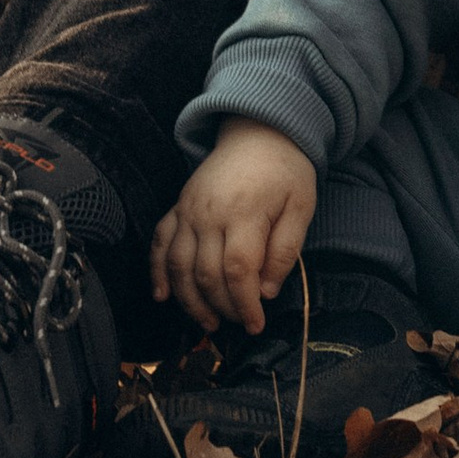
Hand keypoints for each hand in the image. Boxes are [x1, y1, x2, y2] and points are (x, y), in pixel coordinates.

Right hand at [149, 119, 317, 335]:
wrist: (258, 133)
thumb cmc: (285, 172)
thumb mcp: (301, 207)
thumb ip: (286, 249)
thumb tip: (267, 291)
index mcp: (244, 213)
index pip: (238, 271)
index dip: (245, 304)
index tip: (256, 324)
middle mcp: (209, 214)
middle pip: (206, 274)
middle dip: (222, 307)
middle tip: (238, 322)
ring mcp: (188, 210)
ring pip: (178, 265)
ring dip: (189, 300)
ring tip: (208, 322)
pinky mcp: (178, 207)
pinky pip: (160, 243)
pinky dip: (157, 271)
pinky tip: (162, 296)